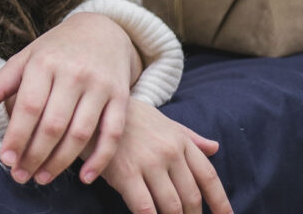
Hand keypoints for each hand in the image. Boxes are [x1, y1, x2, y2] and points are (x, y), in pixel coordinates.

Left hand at [0, 13, 140, 185]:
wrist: (101, 31)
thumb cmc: (54, 50)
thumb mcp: (24, 60)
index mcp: (44, 63)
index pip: (28, 106)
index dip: (17, 136)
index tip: (6, 160)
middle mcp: (73, 73)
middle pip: (54, 124)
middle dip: (35, 155)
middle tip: (21, 176)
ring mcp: (99, 85)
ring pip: (81, 133)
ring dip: (61, 162)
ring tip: (42, 178)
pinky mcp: (121, 96)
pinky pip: (113, 134)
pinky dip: (100, 159)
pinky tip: (85, 178)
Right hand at [92, 99, 230, 213]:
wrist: (91, 107)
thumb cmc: (129, 117)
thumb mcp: (162, 121)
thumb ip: (189, 137)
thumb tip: (215, 147)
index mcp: (181, 140)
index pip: (208, 177)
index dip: (221, 202)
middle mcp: (169, 152)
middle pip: (192, 196)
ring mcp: (148, 162)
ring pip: (172, 206)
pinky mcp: (125, 172)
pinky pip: (146, 207)